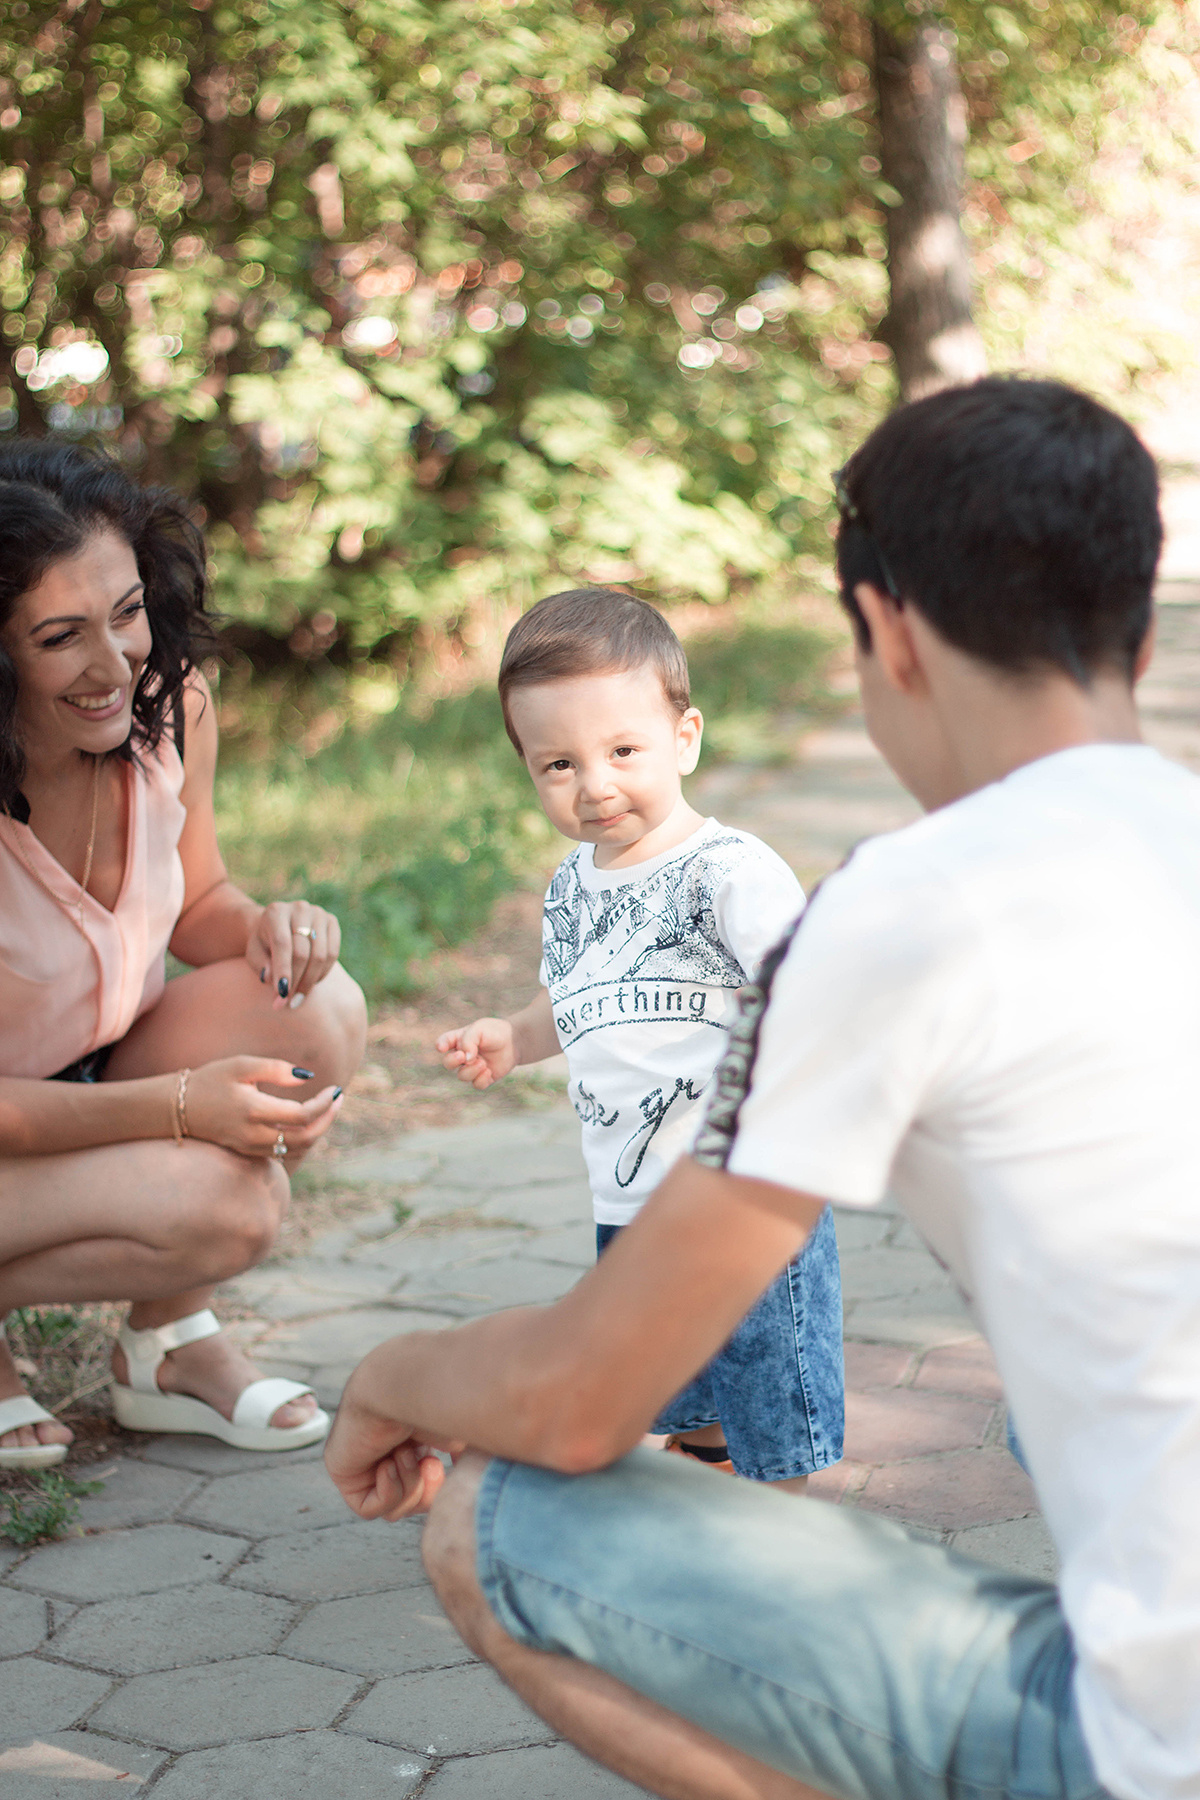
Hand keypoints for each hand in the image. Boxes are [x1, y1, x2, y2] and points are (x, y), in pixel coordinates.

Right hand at [183, 1056, 343, 1157]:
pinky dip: (302, 1140)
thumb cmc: (210, 1080)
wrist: (178, 1108)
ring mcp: (250, 1147)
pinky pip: (284, 1152)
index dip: (325, 1105)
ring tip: (327, 1108)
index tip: (336, 1089)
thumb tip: (306, 1078)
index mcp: (253, 1110)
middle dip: (328, 1119)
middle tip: (338, 1100)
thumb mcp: (241, 1065)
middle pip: (305, 1138)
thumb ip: (275, 1069)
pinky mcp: (248, 1152)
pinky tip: (308, 1121)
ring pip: (297, 1149)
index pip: (302, 1116)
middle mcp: (253, 1134)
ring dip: (317, 1131)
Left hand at [246, 901, 340, 1010]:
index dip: (283, 971)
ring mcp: (318, 913)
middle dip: (295, 981)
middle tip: (287, 1003)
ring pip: (320, 955)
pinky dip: (322, 973)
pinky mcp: (332, 921)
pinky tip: (310, 983)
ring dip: (310, 981)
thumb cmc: (263, 943)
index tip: (281, 996)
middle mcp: (299, 908)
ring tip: (298, 998)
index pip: (282, 944)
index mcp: (275, 912)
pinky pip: (332, 954)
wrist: (279, 926)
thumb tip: (270, 979)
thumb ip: (260, 965)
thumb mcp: (254, 953)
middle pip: (302, 952)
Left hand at [325, 1387, 462, 1520]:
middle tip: (429, 1464)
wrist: (400, 1386)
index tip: (441, 1465)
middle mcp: (387, 1451)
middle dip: (425, 1491)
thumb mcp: (458, 1435)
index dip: (436, 1488)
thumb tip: (470, 1478)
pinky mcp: (343, 1471)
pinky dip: (386, 1492)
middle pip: (411, 1503)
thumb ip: (465, 1458)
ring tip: (405, 1454)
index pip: (424, 1488)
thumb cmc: (432, 1402)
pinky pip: (368, 1509)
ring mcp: (362, 1462)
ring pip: (392, 1509)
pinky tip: (387, 1463)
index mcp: (412, 1442)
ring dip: (407, 1485)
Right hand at [435, 1017, 516, 1089]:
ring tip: (482, 1063)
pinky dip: (481, 1079)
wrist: (514, 1041)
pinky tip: (488, 1071)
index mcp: (458, 1040)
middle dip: (453, 1061)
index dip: (440, 1046)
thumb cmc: (494, 1032)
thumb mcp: (480, 1029)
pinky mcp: (483, 1078)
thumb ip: (468, 1040)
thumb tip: (465, 1059)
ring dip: (471, 1070)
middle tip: (463, 1056)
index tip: (442, 1048)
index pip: (443, 1043)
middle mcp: (463, 1055)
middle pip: (448, 1063)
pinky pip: (476, 1084)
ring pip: (462, 1076)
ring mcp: (472, 1067)